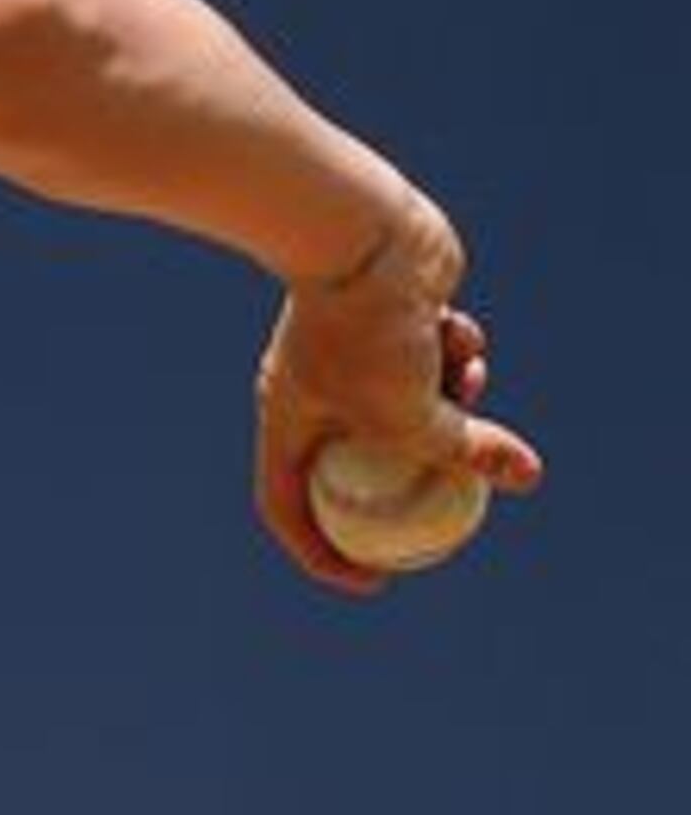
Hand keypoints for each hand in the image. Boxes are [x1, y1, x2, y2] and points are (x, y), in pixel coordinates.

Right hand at [252, 201, 544, 592]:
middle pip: (360, 461)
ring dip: (452, 401)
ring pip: (411, 407)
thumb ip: (465, 451)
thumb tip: (527, 478)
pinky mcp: (390, 326)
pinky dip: (455, 355)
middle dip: (418, 473)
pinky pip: (432, 361)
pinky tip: (458, 328)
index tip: (378, 580)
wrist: (361, 235)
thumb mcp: (413, 412)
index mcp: (288, 423)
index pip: (290, 508)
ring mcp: (351, 358)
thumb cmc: (363, 333)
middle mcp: (313, 395)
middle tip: (462, 500)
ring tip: (466, 375)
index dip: (325, 555)